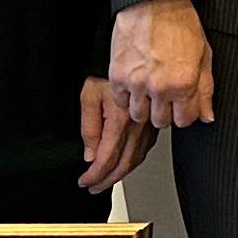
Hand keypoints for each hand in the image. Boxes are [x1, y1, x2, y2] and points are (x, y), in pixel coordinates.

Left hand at [77, 77, 157, 193]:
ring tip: (108, 180)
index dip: (93, 176)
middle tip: (94, 188)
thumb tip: (90, 154)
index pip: (106, 159)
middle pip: (123, 164)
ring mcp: (147, 124)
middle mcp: (137, 126)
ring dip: (121, 174)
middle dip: (107, 181)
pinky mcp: (153, 120)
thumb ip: (89, 128)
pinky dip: (135, 161)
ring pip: (137, 158)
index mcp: (119, 121)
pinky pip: (146, 148)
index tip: (84, 182)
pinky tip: (128, 162)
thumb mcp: (88, 97)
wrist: (132, 50)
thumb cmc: (105, 69)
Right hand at [110, 0, 216, 127]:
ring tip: (150, 92)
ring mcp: (137, 83)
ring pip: (139, 116)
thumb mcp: (203, 56)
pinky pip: (121, 102)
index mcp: (184, 83)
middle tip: (166, 96)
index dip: (185, 113)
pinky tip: (135, 85)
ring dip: (146, 107)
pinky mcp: (118, 76)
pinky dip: (127, 97)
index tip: (182, 105)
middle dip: (165, 111)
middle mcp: (160, 87)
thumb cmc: (180, 24)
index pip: (184, 120)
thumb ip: (205, 90)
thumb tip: (207, 116)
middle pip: (161, 121)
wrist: (154, 3)